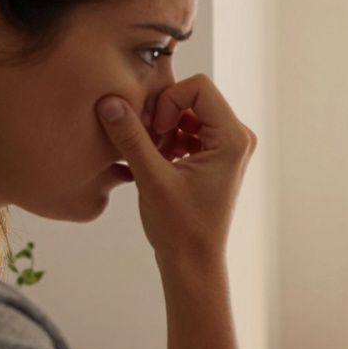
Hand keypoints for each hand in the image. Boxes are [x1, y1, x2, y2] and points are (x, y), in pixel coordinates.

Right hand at [96, 75, 255, 266]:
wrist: (193, 261)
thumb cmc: (180, 227)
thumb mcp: (151, 179)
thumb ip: (131, 137)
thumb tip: (109, 101)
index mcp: (234, 138)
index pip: (199, 86)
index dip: (168, 101)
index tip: (155, 132)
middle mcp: (238, 137)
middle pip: (193, 96)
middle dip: (164, 114)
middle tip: (146, 143)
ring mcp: (228, 146)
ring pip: (188, 112)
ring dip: (163, 128)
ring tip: (150, 156)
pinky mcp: (216, 155)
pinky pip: (189, 128)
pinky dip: (168, 139)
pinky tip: (156, 162)